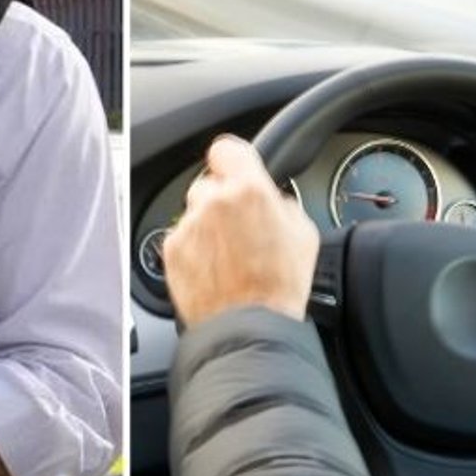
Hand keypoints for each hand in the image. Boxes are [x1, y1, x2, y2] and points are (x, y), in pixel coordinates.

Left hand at [162, 135, 319, 326]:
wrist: (248, 326)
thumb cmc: (279, 287)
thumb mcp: (303, 234)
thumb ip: (282, 204)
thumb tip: (272, 200)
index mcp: (249, 190)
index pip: (226, 149)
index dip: (232, 161)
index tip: (235, 171)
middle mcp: (213, 202)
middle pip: (209, 184)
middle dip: (221, 201)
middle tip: (239, 227)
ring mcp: (189, 227)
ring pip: (194, 213)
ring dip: (207, 226)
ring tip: (228, 256)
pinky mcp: (172, 251)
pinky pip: (182, 239)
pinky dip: (194, 250)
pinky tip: (214, 270)